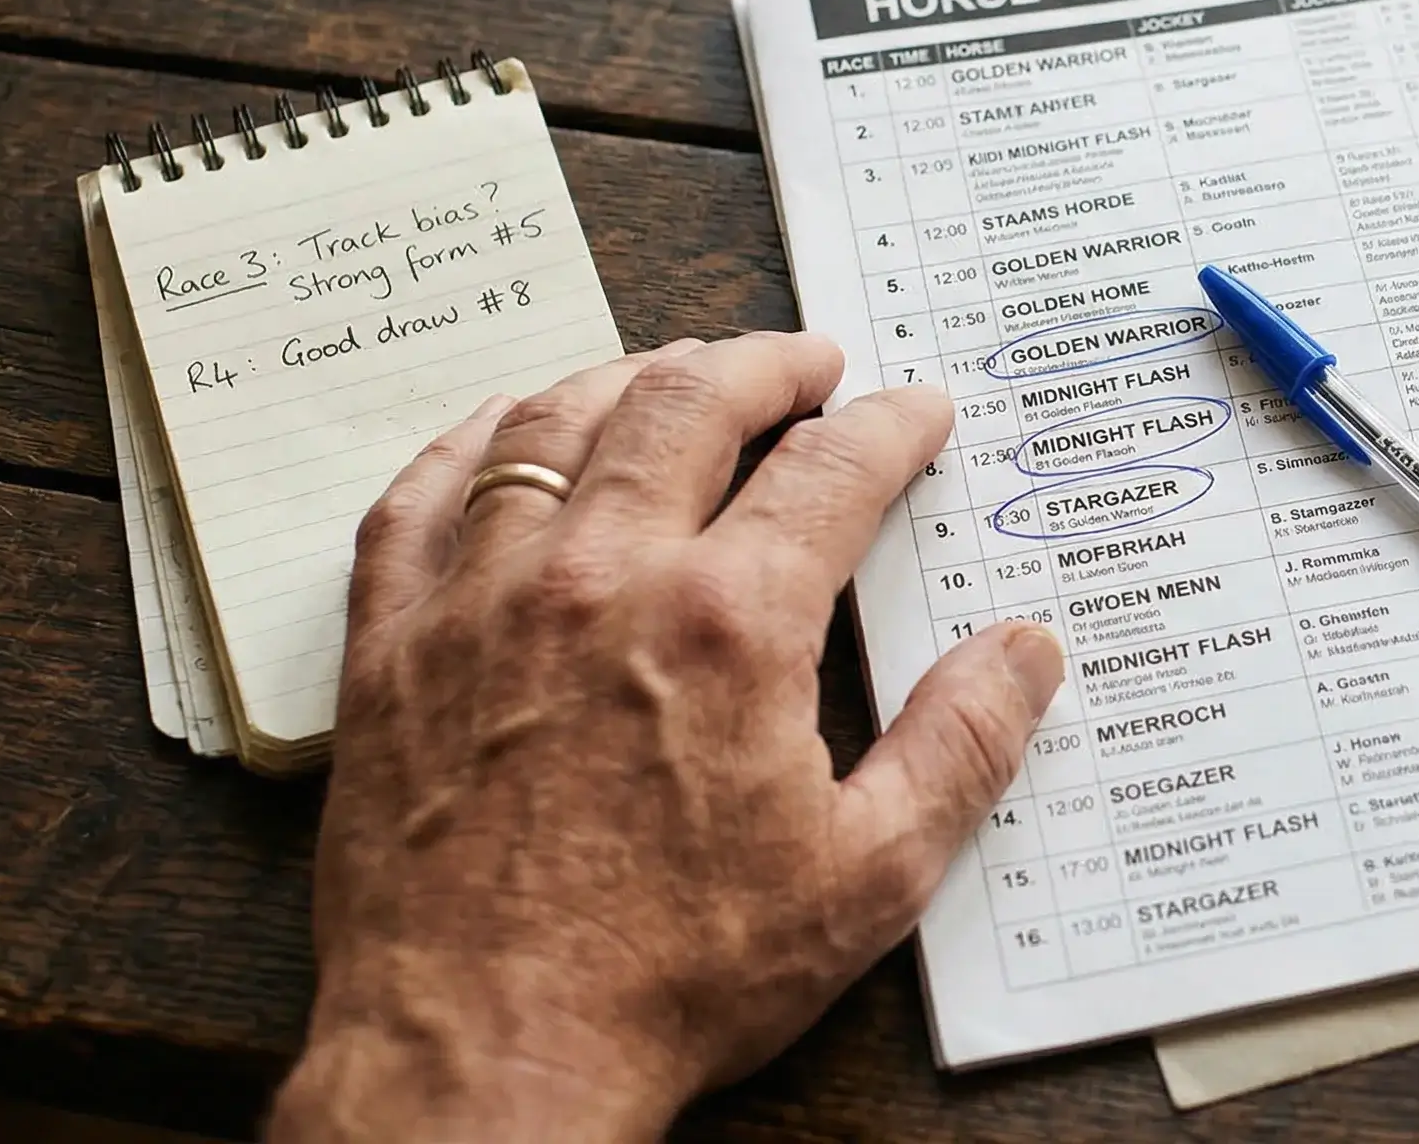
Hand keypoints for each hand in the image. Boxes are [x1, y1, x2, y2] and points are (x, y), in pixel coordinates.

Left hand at [267, 333, 1063, 1142]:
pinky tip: (514, 427)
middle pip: (687, 400)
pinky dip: (479, 435)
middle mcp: (601, 579)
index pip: (830, 468)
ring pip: (555, 421)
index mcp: (729, 624)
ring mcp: (482, 601)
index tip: (916, 411)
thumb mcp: (866, 878)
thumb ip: (961, 747)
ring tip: (678, 373)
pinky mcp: (391, 646)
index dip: (889, 424)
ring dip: (632, 374)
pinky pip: (422, 491)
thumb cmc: (673, 976)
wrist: (483, 1055)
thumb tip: (1027, 650)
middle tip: (807, 363)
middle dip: (765, 363)